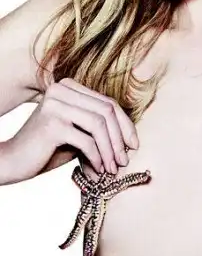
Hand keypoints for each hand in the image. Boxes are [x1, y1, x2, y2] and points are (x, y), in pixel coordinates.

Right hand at [4, 77, 138, 183]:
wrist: (12, 161)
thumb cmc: (48, 148)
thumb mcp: (78, 133)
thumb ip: (99, 128)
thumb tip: (132, 139)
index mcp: (69, 87)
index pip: (107, 103)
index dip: (125, 124)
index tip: (133, 144)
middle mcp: (62, 89)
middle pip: (107, 111)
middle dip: (120, 138)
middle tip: (125, 160)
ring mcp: (56, 104)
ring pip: (99, 125)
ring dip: (110, 149)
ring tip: (113, 167)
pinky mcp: (52, 124)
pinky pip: (86, 141)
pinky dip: (97, 156)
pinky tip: (98, 169)